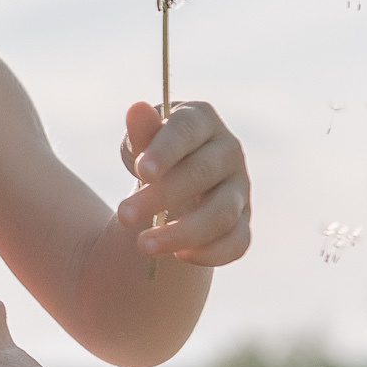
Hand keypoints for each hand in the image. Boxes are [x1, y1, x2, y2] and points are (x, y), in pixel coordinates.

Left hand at [116, 100, 251, 265]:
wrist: (173, 189)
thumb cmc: (155, 157)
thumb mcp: (143, 143)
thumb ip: (141, 133)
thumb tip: (136, 109)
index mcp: (202, 121)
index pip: (187, 130)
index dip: (166, 151)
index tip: (143, 172)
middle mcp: (228, 152)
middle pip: (201, 174)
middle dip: (161, 197)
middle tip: (123, 216)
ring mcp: (240, 189)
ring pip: (222, 214)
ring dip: (182, 232)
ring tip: (143, 245)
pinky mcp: (243, 222)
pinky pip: (237, 243)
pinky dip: (208, 253)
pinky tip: (177, 256)